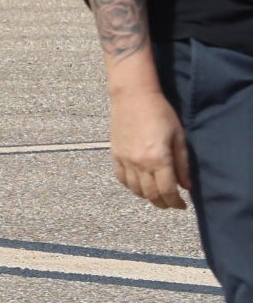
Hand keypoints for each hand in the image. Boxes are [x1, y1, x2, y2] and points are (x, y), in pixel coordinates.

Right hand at [111, 87, 190, 208]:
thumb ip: (182, 164)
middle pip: (151, 194)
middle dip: (162, 203)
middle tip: (171, 203)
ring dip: (147, 197)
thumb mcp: (178, 137)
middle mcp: (139, 164)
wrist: (133, 97)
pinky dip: (131, 187)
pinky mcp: (115, 155)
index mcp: (158, 159)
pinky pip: (122, 179)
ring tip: (157, 196)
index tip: (182, 205)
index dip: (176, 202)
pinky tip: (139, 186)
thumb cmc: (161, 113)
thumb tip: (187, 186)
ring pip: (135, 189)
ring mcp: (125, 160)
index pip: (167, 190)